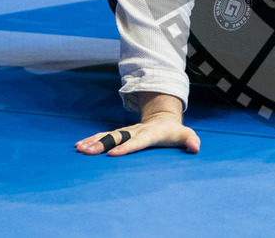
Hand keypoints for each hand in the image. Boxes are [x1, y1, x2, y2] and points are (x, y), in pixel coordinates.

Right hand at [75, 92, 199, 156]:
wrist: (162, 119)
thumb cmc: (173, 132)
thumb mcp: (184, 135)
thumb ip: (190, 140)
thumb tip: (196, 147)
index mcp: (150, 133)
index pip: (138, 140)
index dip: (127, 147)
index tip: (113, 154)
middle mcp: (135, 130)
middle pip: (117, 137)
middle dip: (102, 144)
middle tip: (88, 152)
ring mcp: (126, 131)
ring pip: (108, 135)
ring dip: (93, 141)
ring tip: (79, 149)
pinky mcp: (120, 134)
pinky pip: (104, 136)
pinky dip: (92, 139)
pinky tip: (79, 146)